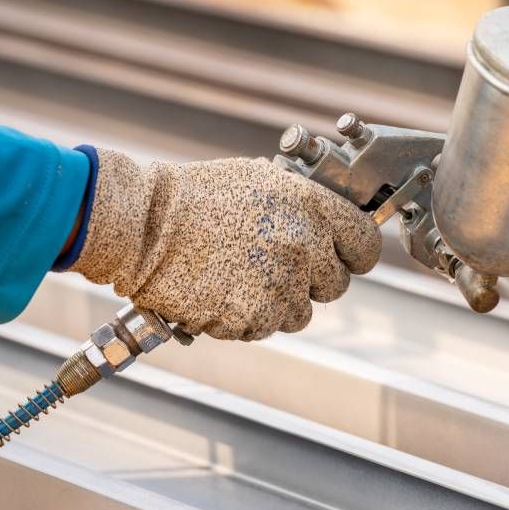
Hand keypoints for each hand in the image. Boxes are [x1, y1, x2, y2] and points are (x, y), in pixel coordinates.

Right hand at [69, 149, 380, 339]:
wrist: (142, 224)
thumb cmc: (196, 197)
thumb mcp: (261, 180)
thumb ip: (304, 205)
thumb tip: (330, 225)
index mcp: (312, 208)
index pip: (366, 245)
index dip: (352, 254)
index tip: (339, 257)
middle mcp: (304, 247)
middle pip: (336, 286)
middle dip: (310, 281)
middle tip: (272, 267)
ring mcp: (280, 285)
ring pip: (299, 314)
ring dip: (276, 303)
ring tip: (237, 276)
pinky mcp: (252, 316)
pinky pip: (263, 328)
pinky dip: (244, 318)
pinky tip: (219, 291)